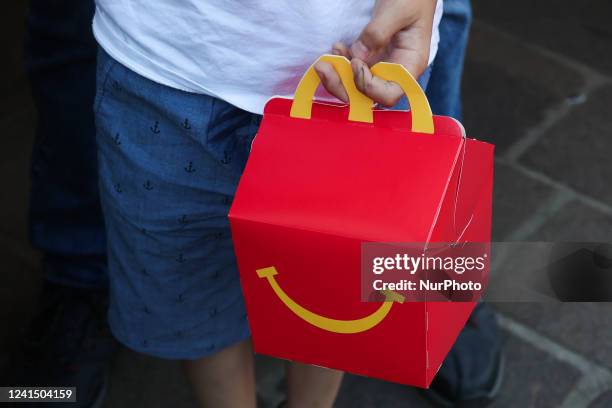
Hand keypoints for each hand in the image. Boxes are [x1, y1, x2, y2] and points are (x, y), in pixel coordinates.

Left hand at [315, 0, 435, 106]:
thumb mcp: (397, 11)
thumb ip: (378, 33)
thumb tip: (358, 55)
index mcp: (411, 65)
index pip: (389, 93)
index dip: (368, 86)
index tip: (356, 63)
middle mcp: (396, 72)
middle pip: (368, 95)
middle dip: (343, 86)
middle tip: (324, 68)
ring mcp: (382, 66)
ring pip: (356, 86)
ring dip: (337, 76)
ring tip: (324, 60)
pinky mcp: (371, 58)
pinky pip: (352, 70)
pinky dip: (340, 64)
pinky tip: (336, 49)